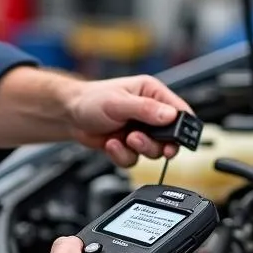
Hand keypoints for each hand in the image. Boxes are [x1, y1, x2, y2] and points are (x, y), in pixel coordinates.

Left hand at [63, 74, 193, 167]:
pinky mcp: (129, 145)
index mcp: (153, 93)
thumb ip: (145, 109)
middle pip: (170, 136)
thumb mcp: (119, 102)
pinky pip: (135, 159)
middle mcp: (150, 113)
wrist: (69, 115)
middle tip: (141, 140)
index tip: (177, 140)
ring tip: (125, 139)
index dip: (183, 128)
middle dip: (157, 143)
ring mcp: (140, 130)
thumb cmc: (91, 99)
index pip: (180, 111)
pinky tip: (111, 144)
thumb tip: (171, 115)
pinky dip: (123, 155)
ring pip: (154, 151)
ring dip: (139, 149)